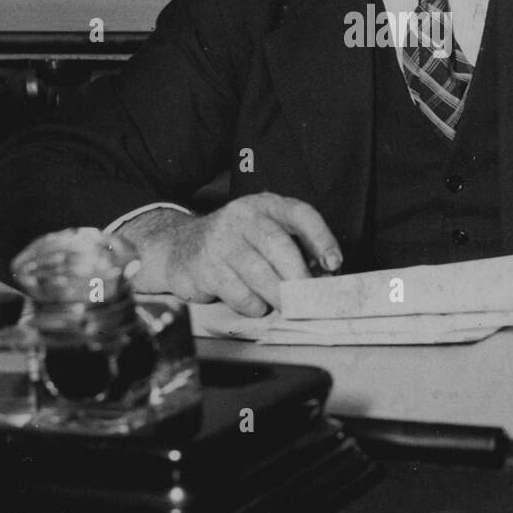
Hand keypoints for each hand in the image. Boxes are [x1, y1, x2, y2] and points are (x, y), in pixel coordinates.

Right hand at [119, 193, 341, 316]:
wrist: (179, 248)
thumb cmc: (234, 244)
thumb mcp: (263, 234)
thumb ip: (294, 249)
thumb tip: (325, 277)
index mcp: (265, 205)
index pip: (299, 214)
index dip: (321, 237)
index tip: (334, 263)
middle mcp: (242, 217)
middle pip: (278, 245)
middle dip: (299, 277)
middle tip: (311, 298)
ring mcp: (221, 241)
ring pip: (259, 273)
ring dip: (279, 296)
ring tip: (288, 306)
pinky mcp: (205, 267)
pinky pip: (239, 293)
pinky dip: (254, 305)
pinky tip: (255, 303)